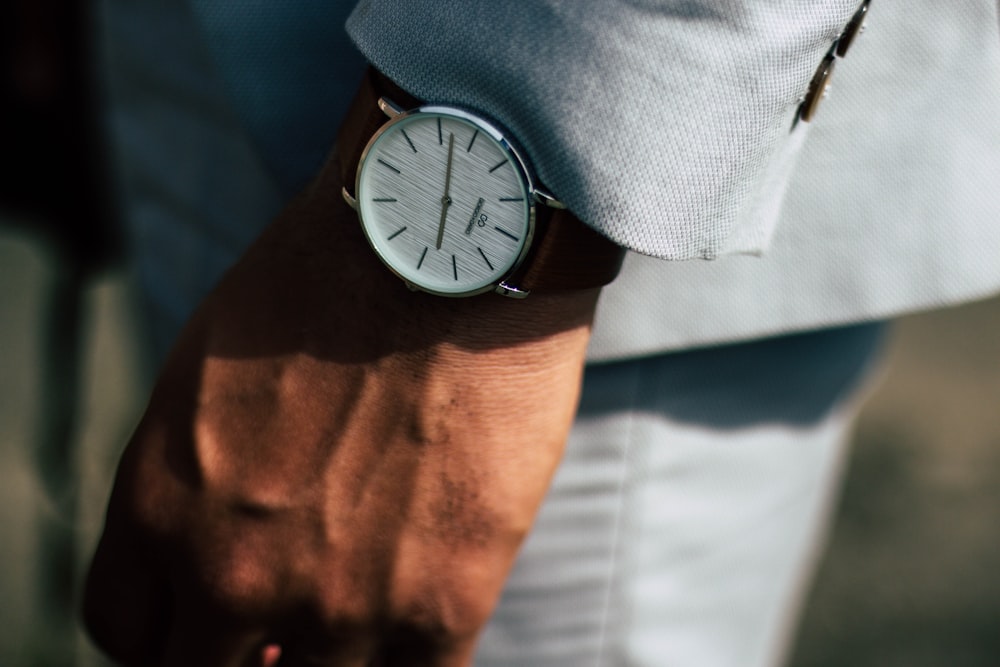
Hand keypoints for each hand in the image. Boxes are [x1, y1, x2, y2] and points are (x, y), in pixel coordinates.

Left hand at [83, 145, 599, 665]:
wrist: (451, 247)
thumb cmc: (332, 283)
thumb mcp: (208, 368)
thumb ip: (193, 476)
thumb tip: (229, 547)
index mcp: (159, 506)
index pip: (126, 631)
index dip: (170, 633)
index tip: (209, 618)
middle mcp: (230, 572)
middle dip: (241, 657)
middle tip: (283, 629)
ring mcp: (337, 601)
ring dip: (328, 661)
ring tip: (363, 602)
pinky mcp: (442, 602)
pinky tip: (420, 618)